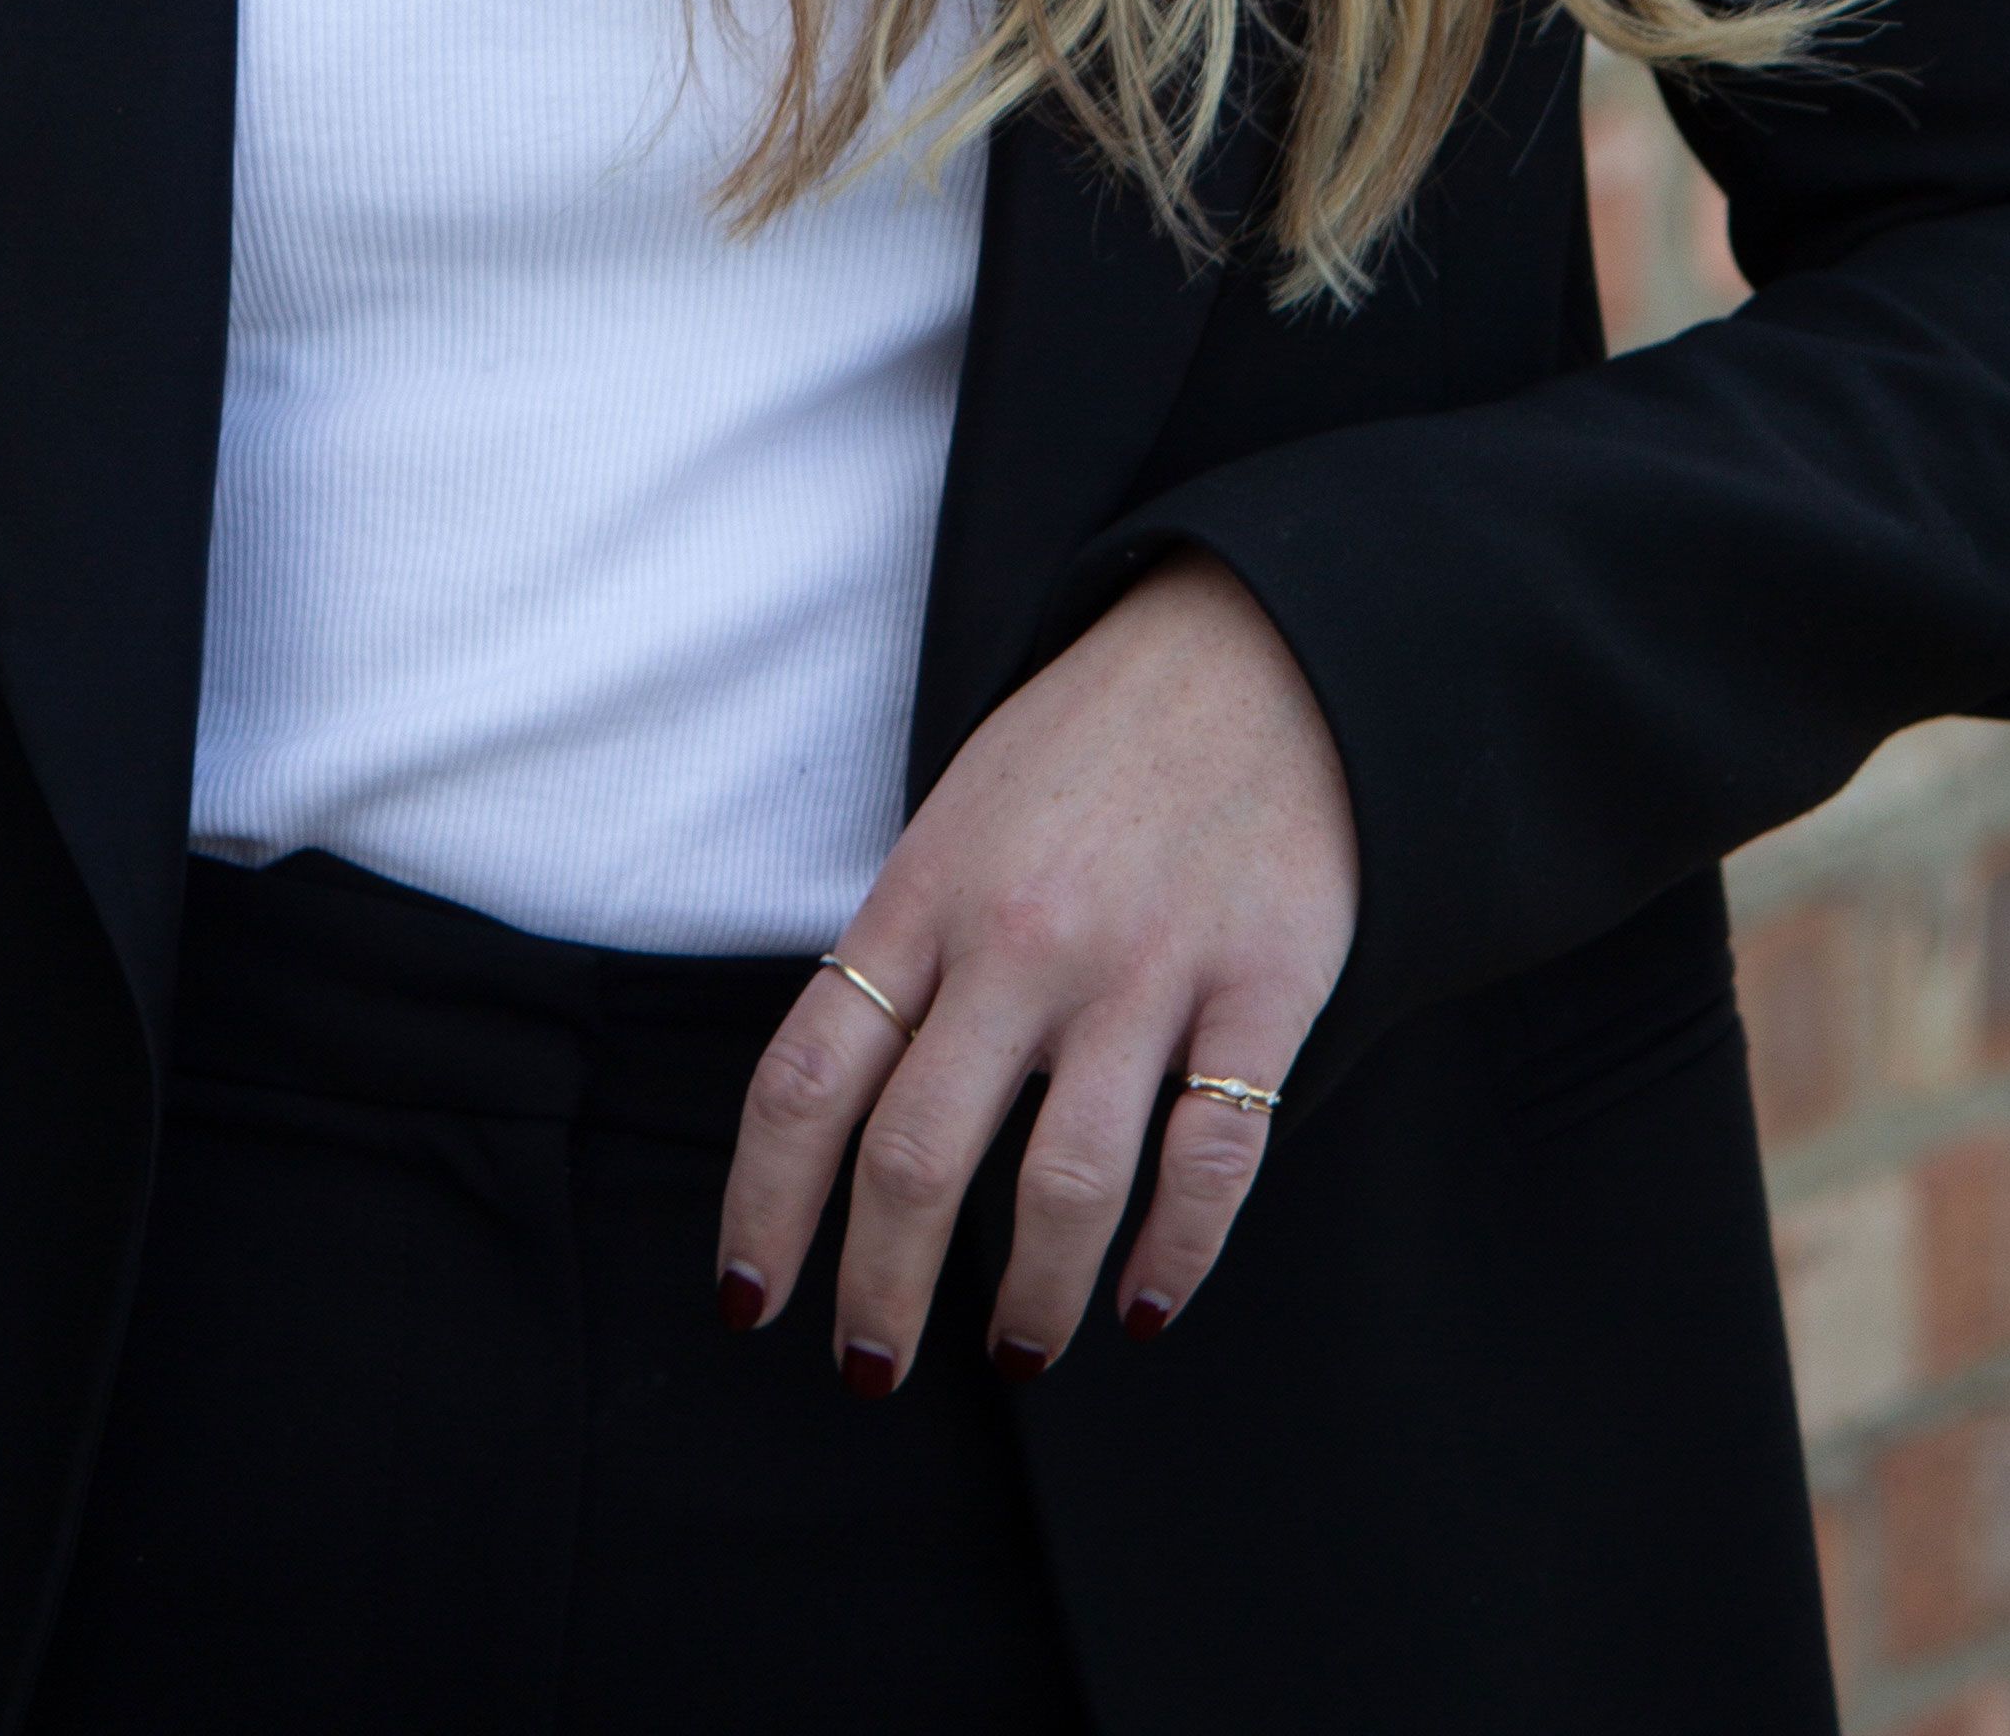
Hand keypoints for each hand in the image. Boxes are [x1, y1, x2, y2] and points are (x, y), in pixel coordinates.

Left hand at [714, 550, 1357, 1388]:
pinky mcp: (1261, 985)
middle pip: (914, 1159)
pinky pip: (1210, 1157)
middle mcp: (1019, 939)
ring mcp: (1142, 966)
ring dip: (1028, 1299)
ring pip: (1060, 1186)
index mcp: (925, 893)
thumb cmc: (1091, 741)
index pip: (804, 1081)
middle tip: (870, 1369)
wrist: (1257, 641)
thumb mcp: (960, 814)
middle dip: (879, 1294)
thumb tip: (853, 1110)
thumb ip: (911, 948)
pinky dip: (1174, 1255)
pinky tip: (1147, 1303)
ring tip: (1018, 1350)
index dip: (765, 1211)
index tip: (748, 1302)